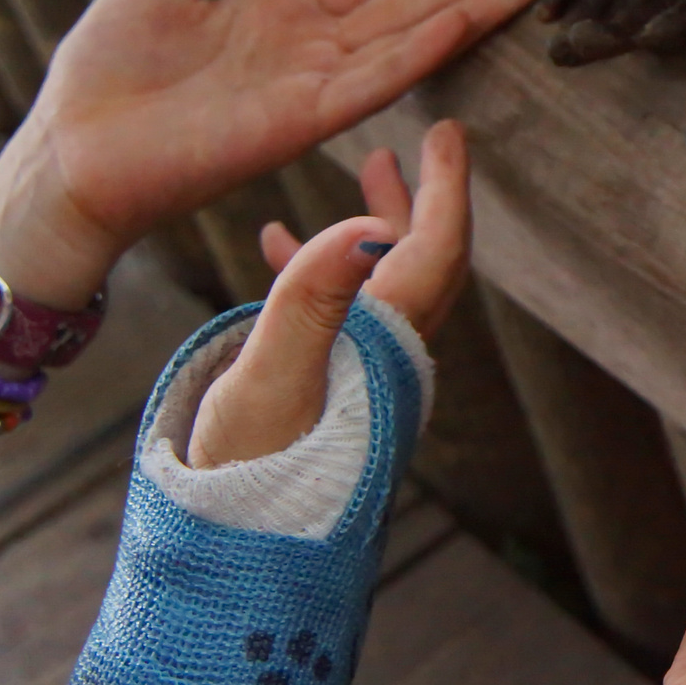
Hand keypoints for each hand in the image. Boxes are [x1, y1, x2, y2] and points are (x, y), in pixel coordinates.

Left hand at [0, 0, 530, 308]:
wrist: (73, 150)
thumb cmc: (105, 74)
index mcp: (282, 20)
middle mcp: (309, 55)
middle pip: (404, 13)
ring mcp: (310, 89)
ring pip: (403, 44)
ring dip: (461, 16)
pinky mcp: (300, 121)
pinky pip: (372, 81)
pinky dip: (418, 53)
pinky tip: (459, 23)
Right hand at [187, 122, 469, 467]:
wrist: (237, 551)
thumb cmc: (250, 473)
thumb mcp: (271, 380)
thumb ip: (311, 302)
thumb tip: (362, 229)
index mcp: (386, 343)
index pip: (436, 249)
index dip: (445, 187)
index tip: (448, 133)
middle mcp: (389, 355)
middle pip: (422, 260)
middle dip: (419, 199)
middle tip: (405, 147)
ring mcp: (364, 374)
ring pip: (384, 283)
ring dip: (373, 228)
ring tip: (359, 176)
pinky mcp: (334, 391)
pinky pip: (337, 312)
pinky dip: (318, 270)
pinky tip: (280, 245)